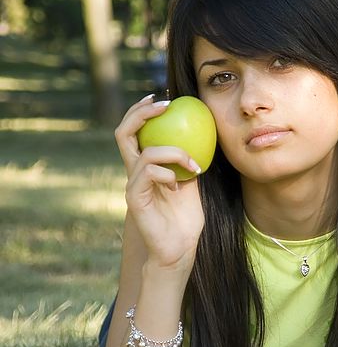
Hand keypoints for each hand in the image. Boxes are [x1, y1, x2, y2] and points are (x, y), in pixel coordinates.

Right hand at [116, 96, 204, 268]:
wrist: (180, 247)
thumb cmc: (187, 216)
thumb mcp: (191, 181)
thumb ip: (189, 158)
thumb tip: (204, 131)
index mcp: (146, 165)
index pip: (135, 131)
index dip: (143, 111)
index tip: (165, 99)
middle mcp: (134, 172)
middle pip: (123, 132)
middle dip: (141, 113)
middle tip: (164, 105)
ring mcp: (132, 184)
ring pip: (143, 152)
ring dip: (173, 152)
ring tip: (193, 164)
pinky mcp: (134, 198)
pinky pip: (148, 173)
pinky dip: (167, 172)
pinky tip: (179, 184)